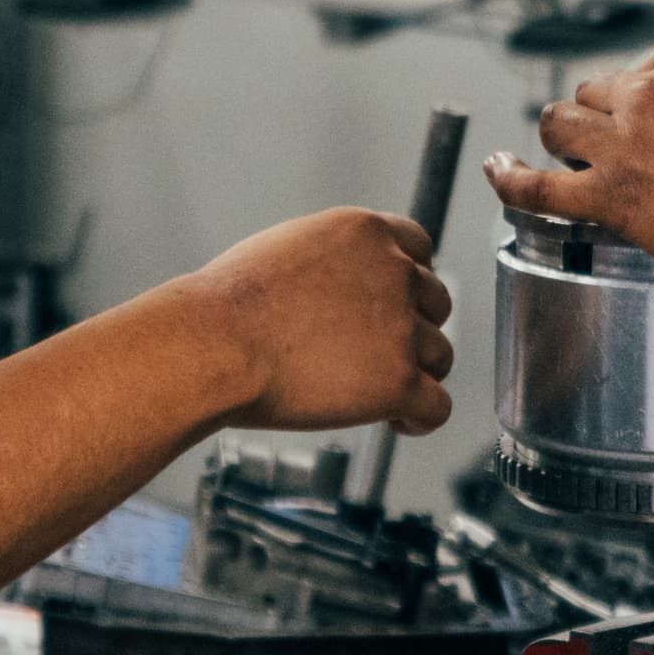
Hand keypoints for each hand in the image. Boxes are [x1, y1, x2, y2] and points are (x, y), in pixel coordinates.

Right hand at [190, 208, 454, 435]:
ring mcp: (401, 328)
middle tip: (375, 355)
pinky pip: (436, 406)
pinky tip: (398, 421)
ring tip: (377, 393)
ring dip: (415, 374)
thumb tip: (343, 286)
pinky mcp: (398, 382)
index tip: (392, 308)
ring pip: (440, 356)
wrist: (213, 345)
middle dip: (411, 328)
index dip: (408, 284)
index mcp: (367, 233)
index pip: (420, 250)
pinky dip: (421, 418)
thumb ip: (334, 260)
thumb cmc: (228, 305)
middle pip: (436, 303)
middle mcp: (394, 272)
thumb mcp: (290, 248)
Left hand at [486, 34, 653, 306]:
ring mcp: (626, 140)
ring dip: (563, 140)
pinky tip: (498, 172)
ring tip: (567, 156)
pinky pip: (535, 186)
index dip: (646, 99)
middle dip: (605, 119)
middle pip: (597, 93)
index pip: (642, 66)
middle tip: (625, 148)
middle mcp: (650, 87)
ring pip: (560, 124)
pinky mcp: (611, 196)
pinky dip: (509, 178)